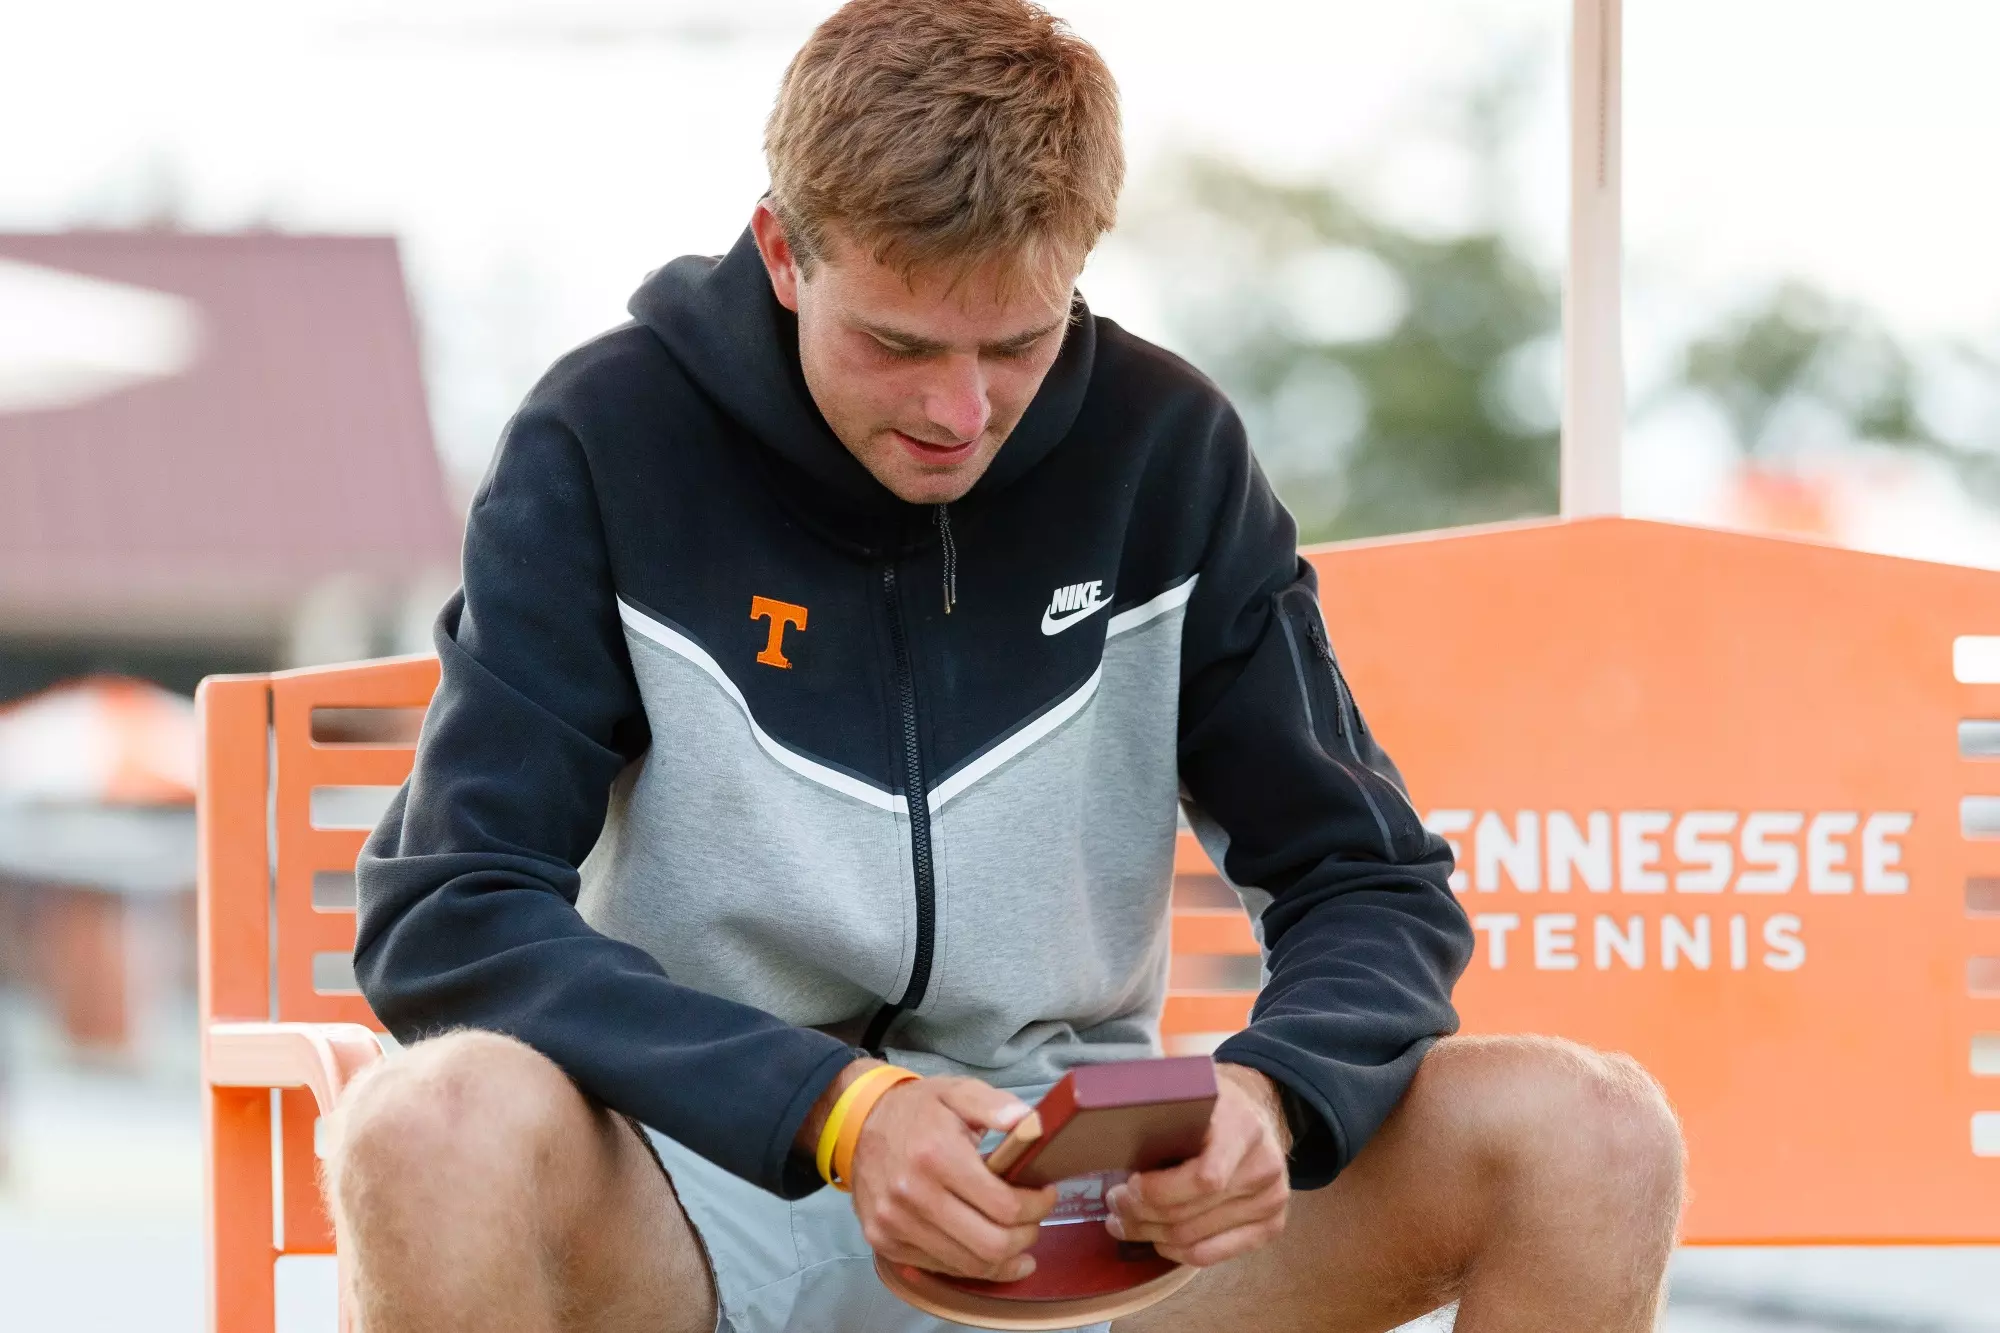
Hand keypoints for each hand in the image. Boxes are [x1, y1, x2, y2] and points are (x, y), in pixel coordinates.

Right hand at [848, 1075, 1059, 1280]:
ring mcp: (895, 1225)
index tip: (1046, 1195)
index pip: (1004, 1205)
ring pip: (967, 1265)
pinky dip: (970, 1264)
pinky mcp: (884, 1242)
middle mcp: (912, 1196)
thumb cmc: (916, 1110)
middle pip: (990, 1245)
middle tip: (1034, 1223)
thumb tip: (1028, 1123)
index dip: (1037, 1207)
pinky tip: (985, 1252)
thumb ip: (994, 1104)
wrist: (857, 1125)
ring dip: (1003, 1258)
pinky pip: (940, 1268)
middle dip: (1025, 1238)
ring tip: (1017, 1241)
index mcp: (937, 1156)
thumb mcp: (956, 1091)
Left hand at [1106, 1063, 1290, 1266]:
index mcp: (1243, 1126)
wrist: (1258, 1113)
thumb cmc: (1212, 1104)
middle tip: (1113, 1204)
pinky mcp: (1271, 1226)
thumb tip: (1105, 1108)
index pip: (1205, 1177)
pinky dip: (1175, 1251)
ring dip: (1149, 1234)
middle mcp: (1264, 1167)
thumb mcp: (1189, 1086)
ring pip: (1193, 1239)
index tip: (1128, 1183)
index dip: (1158, 1190)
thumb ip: (1159, 1098)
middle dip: (1140, 1213)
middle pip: (1189, 1213)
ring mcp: (1271, 1200)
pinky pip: (1211, 1256)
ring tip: (1123, 1222)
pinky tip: (1155, 1238)